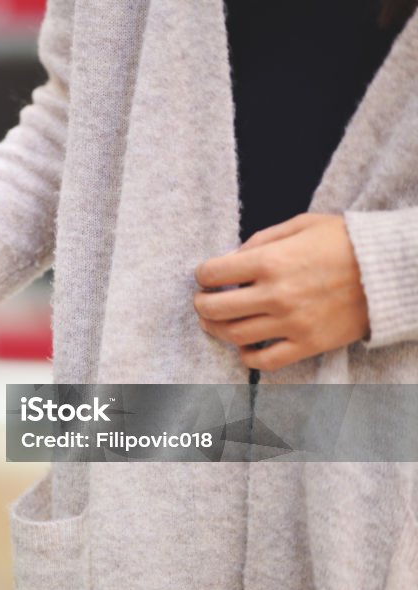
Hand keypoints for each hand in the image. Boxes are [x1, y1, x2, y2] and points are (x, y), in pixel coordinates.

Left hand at [194, 213, 368, 371]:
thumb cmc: (345, 242)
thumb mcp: (301, 225)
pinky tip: (244, 347)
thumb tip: (230, 259)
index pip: (213, 272)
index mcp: (270, 261)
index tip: (205, 276)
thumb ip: (260, 240)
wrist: (390, 270)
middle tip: (202, 301)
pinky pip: (265, 361)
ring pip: (234, 336)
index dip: (202, 274)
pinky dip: (247, 357)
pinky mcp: (308, 344)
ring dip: (216, 329)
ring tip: (215, 322)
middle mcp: (276, 294)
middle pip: (215, 308)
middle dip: (201, 304)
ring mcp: (291, 322)